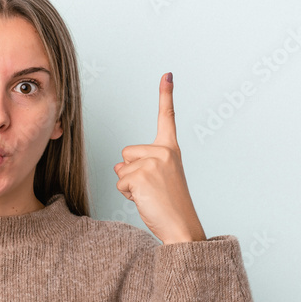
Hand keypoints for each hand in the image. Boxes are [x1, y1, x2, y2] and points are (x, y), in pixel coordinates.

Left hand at [113, 73, 205, 243]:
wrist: (181, 227)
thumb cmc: (170, 207)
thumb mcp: (157, 179)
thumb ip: (140, 165)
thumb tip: (119, 165)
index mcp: (171, 150)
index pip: (167, 118)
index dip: (166, 95)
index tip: (167, 74)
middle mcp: (164, 152)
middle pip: (126, 153)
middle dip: (131, 172)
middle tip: (152, 189)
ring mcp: (154, 162)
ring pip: (121, 169)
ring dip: (129, 185)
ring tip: (150, 195)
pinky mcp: (142, 175)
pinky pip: (120, 183)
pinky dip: (128, 195)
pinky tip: (146, 200)